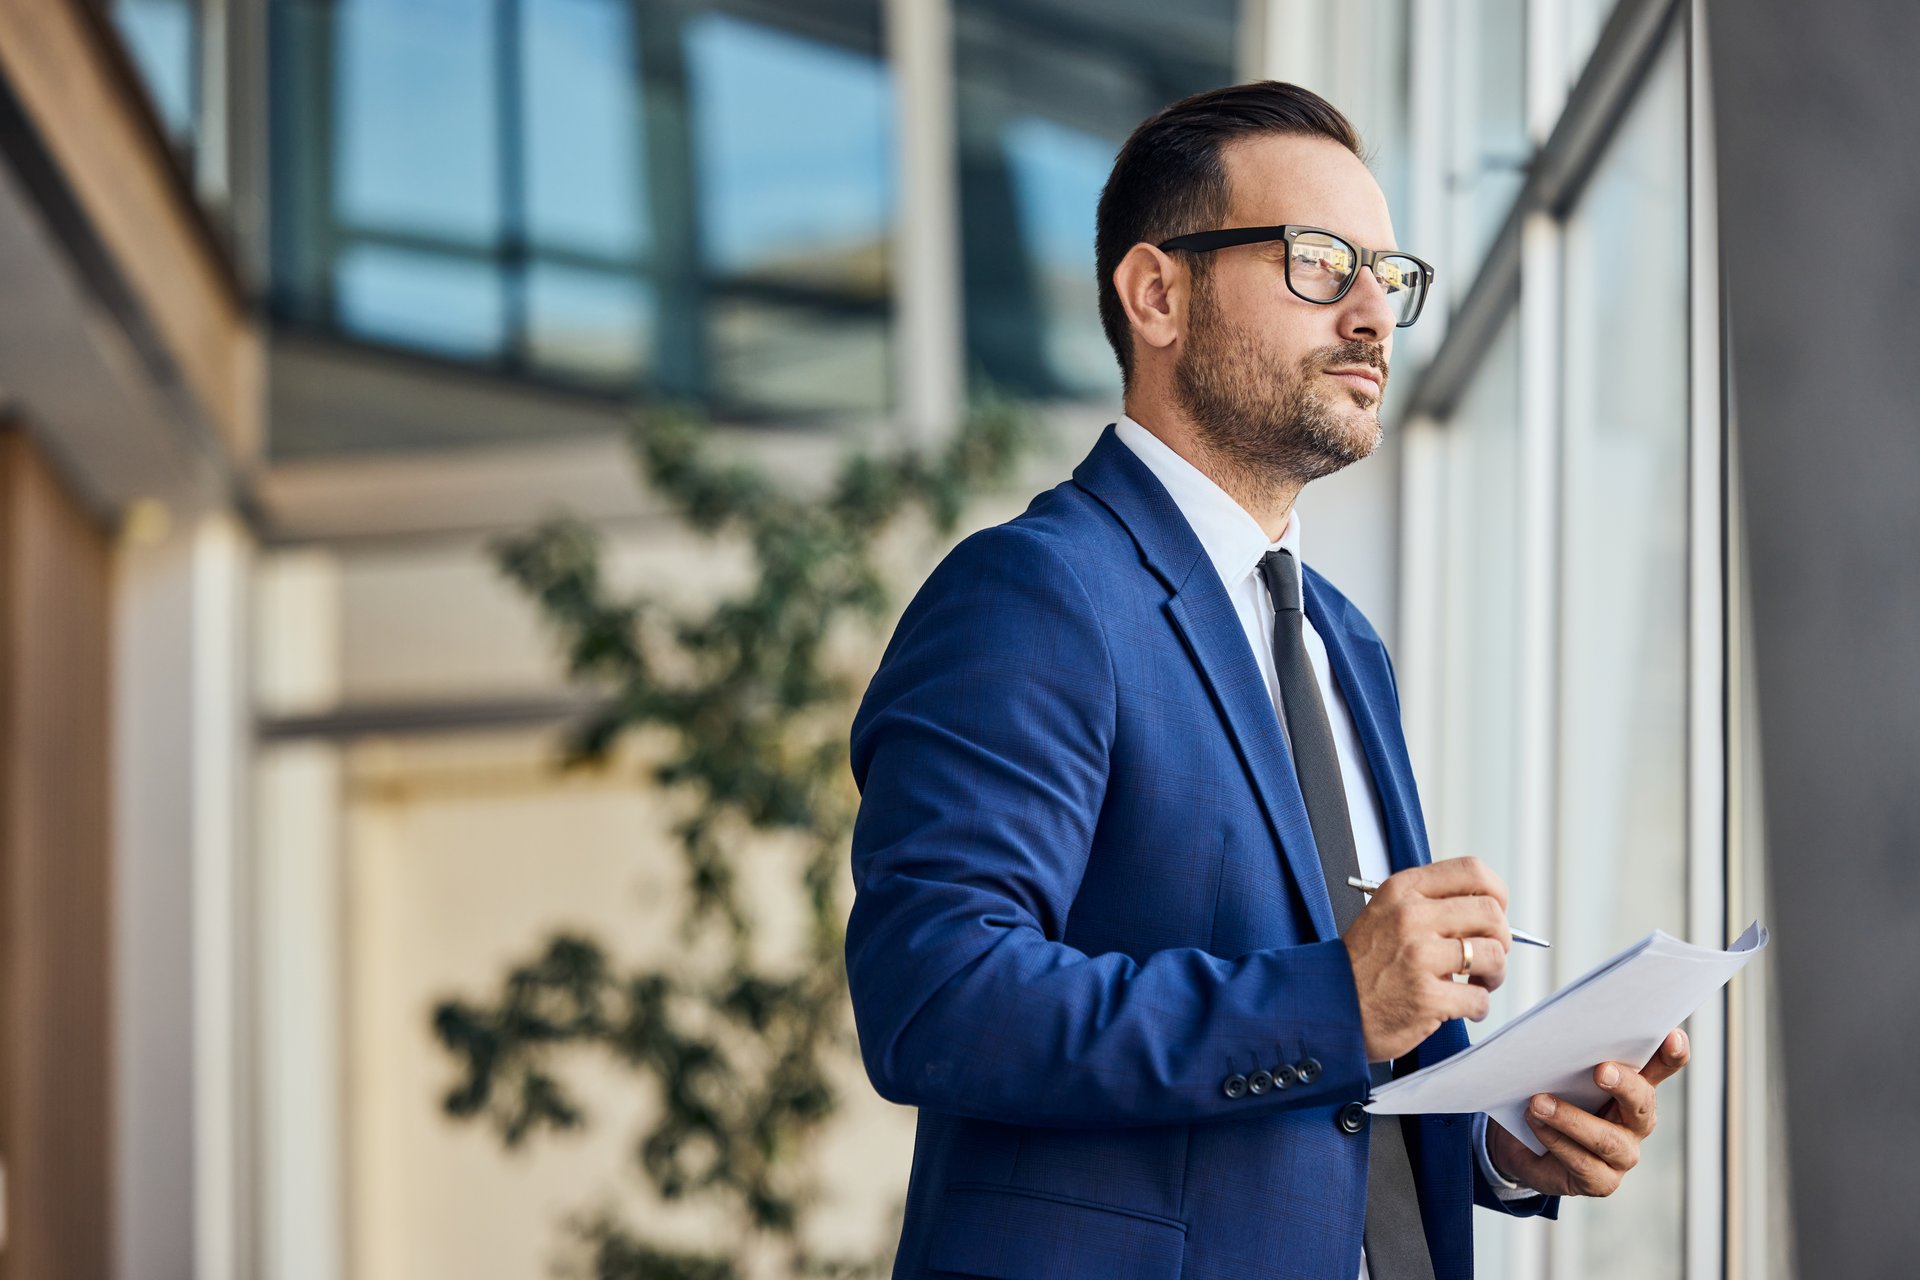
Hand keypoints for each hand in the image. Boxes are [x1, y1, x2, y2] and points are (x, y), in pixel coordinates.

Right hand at [1342, 857, 1513, 1061]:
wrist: (1329, 1007)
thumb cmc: (1364, 964)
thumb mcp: (1387, 913)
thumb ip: (1430, 904)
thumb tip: (1489, 910)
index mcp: (1403, 891)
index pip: (1471, 871)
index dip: (1496, 893)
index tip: (1496, 913)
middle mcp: (1411, 917)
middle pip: (1491, 913)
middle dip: (1501, 939)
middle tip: (1488, 956)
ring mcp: (1418, 956)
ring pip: (1492, 956)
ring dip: (1495, 974)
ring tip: (1478, 983)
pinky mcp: (1426, 997)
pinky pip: (1479, 998)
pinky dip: (1479, 1006)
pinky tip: (1462, 1007)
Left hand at [1486, 1028, 1690, 1197]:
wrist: (1523, 1144)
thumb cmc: (1551, 1097)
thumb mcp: (1560, 1071)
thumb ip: (1571, 1055)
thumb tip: (1560, 1031)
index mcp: (1634, 1086)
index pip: (1662, 1067)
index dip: (1672, 1054)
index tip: (1672, 1036)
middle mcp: (1636, 1121)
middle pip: (1641, 1103)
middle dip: (1624, 1085)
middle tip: (1600, 1071)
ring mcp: (1623, 1154)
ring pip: (1607, 1139)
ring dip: (1571, 1118)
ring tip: (1538, 1102)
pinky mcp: (1601, 1181)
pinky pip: (1581, 1162)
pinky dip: (1555, 1139)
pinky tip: (1535, 1122)